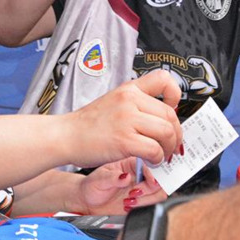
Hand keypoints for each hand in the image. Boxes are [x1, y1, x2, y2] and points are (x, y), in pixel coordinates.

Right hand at [68, 71, 182, 166]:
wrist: (64, 136)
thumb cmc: (86, 126)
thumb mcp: (112, 103)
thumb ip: (136, 106)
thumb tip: (162, 119)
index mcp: (128, 89)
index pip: (163, 79)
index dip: (175, 94)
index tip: (172, 108)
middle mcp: (129, 100)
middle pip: (170, 115)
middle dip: (175, 134)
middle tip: (171, 145)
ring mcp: (126, 119)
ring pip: (166, 132)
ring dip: (167, 148)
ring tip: (159, 155)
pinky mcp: (124, 140)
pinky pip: (154, 150)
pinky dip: (156, 159)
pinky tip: (148, 160)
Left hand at [78, 158, 166, 214]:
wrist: (89, 201)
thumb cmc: (92, 186)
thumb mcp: (98, 180)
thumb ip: (112, 178)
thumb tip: (126, 177)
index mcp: (130, 162)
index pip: (150, 164)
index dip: (152, 173)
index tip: (149, 181)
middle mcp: (139, 174)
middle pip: (160, 178)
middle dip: (150, 188)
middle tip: (134, 192)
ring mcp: (142, 187)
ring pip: (160, 192)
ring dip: (147, 198)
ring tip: (129, 200)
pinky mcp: (143, 200)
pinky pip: (154, 203)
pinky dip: (144, 205)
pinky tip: (129, 205)